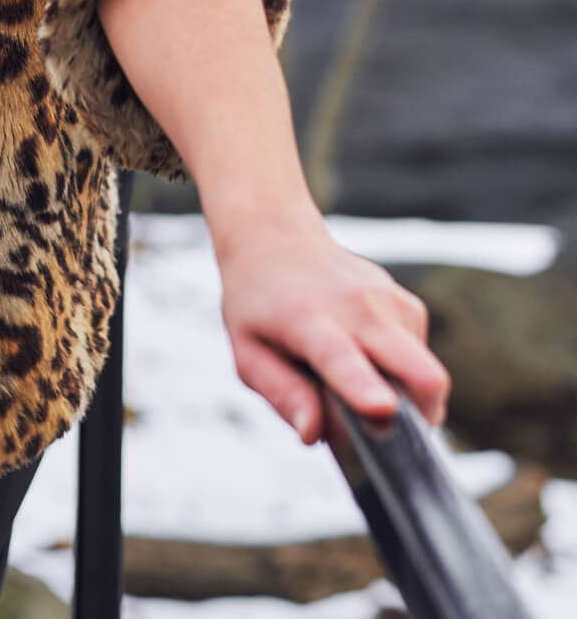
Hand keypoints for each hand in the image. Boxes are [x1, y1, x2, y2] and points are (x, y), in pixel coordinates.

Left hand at [212, 214, 449, 446]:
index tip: (382, 408)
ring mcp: (389, 300)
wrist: (277, 239)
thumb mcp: (248, 353)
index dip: (363, 389)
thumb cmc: (259, 304)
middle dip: (421, 414)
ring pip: (423, 377)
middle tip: (386, 433)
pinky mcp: (408, 303)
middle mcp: (357, 305)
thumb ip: (282, 394)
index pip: (341, 358)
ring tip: (352, 378)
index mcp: (308, 320)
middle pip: (419, 369)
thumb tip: (312, 433)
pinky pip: (420, 362)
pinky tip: (365, 356)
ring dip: (398, 397)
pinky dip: (399, 374)